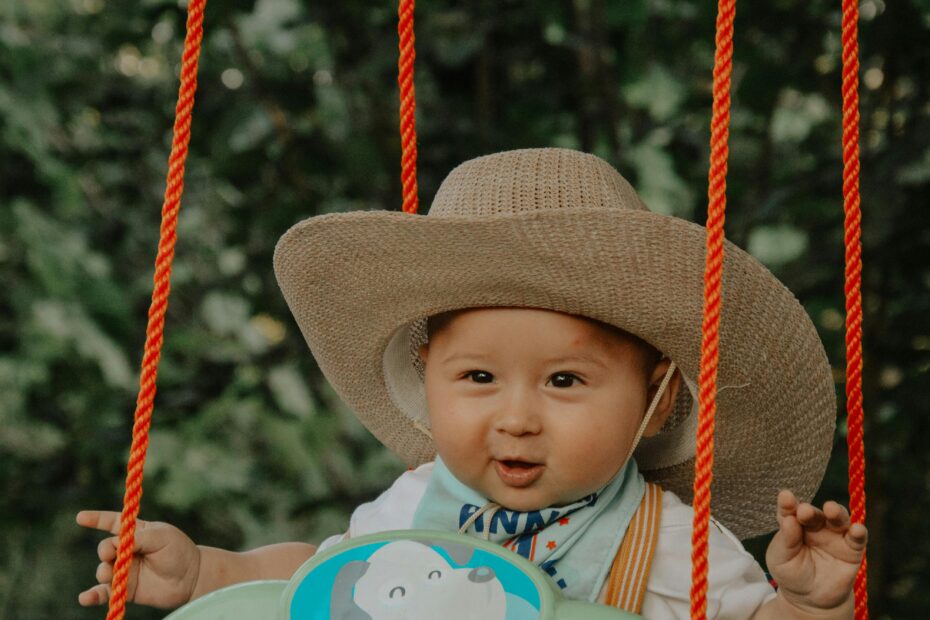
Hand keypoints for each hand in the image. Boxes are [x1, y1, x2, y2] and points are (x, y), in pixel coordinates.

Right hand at [76, 510, 200, 608]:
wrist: (192, 577)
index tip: (80, 517)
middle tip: (113, 553)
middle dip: (105, 550)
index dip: (96, 519)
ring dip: (103, 571)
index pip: (112, 523)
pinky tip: (85, 598)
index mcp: (137, 532)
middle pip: (105, 548)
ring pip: (103, 569)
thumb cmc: (179, 551)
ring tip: (111, 573)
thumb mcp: (162, 536)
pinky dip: (93, 595)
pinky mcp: (126, 589)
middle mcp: (128, 551)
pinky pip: (105, 593)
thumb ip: (139, 538)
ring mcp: (126, 570)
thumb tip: (117, 544)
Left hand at [765, 490, 866, 613]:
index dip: (788, 504)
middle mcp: (814, 526)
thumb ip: (786, 540)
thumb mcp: (781, 560)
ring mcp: (834, 536)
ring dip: (836, 512)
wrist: (811, 600)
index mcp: (793, 525)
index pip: (789, 511)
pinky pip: (857, 538)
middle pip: (814, 513)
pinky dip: (859, 531)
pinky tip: (857, 529)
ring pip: (838, 519)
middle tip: (805, 511)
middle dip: (810, 511)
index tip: (786, 497)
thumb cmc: (792, 575)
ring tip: (831, 509)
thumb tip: (789, 520)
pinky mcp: (852, 550)